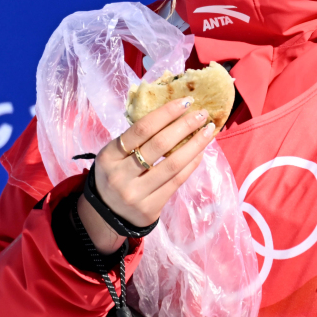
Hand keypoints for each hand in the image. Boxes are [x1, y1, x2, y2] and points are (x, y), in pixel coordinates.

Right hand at [77, 99, 213, 252]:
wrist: (107, 214)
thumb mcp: (115, 155)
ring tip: (208, 131)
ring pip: (172, 165)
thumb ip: (137, 137)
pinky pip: (176, 181)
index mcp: (109, 156)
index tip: (185, 102)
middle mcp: (120, 175)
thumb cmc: (116, 174)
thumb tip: (174, 112)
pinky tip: (200, 152)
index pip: (141, 129)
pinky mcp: (150, 208)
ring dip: (194, 145)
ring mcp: (135, 194)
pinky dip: (191, 164)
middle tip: (202, 114)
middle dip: (184, 126)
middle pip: (159, 145)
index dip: (166, 113)